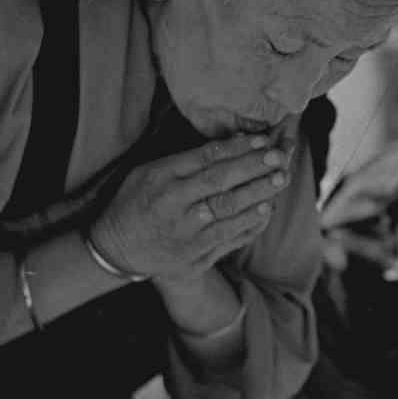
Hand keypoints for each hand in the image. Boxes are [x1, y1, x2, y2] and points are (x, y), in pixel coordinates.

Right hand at [90, 129, 294, 282]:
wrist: (117, 249)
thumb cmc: (137, 202)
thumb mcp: (149, 172)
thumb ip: (185, 160)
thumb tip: (231, 144)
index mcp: (161, 180)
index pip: (205, 160)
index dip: (236, 149)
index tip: (261, 140)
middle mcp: (173, 208)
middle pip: (220, 184)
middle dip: (253, 169)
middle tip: (279, 157)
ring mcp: (185, 236)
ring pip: (228, 212)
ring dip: (258, 195)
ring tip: (280, 180)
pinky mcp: (195, 258)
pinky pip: (228, 239)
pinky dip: (250, 223)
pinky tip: (266, 209)